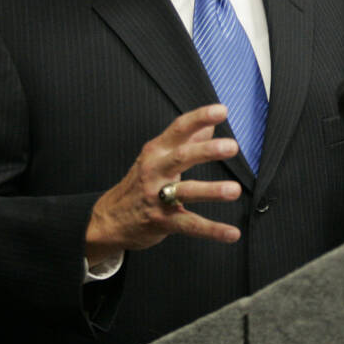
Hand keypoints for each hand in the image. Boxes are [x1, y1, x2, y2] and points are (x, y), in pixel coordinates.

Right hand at [85, 104, 241, 265]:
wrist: (109, 219)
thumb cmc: (139, 184)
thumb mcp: (156, 157)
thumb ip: (185, 141)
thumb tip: (210, 125)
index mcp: (157, 151)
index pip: (179, 129)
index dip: (200, 118)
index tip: (221, 110)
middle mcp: (156, 170)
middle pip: (182, 157)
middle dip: (207, 150)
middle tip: (232, 146)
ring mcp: (157, 197)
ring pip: (186, 192)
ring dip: (211, 191)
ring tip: (234, 190)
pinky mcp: (162, 221)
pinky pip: (189, 225)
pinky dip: (212, 230)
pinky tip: (232, 233)